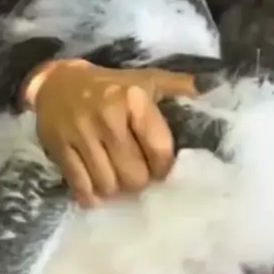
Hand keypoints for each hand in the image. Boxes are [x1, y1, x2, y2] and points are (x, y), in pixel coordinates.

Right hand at [23, 59, 195, 205]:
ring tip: (119, 179)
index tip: (160, 167)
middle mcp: (108, 117)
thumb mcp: (146, 79)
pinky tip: (98, 188)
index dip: (163, 166)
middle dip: (139, 181)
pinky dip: (91, 194)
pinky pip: (81, 187)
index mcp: (134, 99)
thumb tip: (216, 89)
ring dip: (116, 189)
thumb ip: (179, 86)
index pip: (159, 150)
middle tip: (138, 175)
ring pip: (108, 185)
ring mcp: (82, 135)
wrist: (57, 81)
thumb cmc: (111, 84)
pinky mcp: (60, 149)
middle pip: (134, 175)